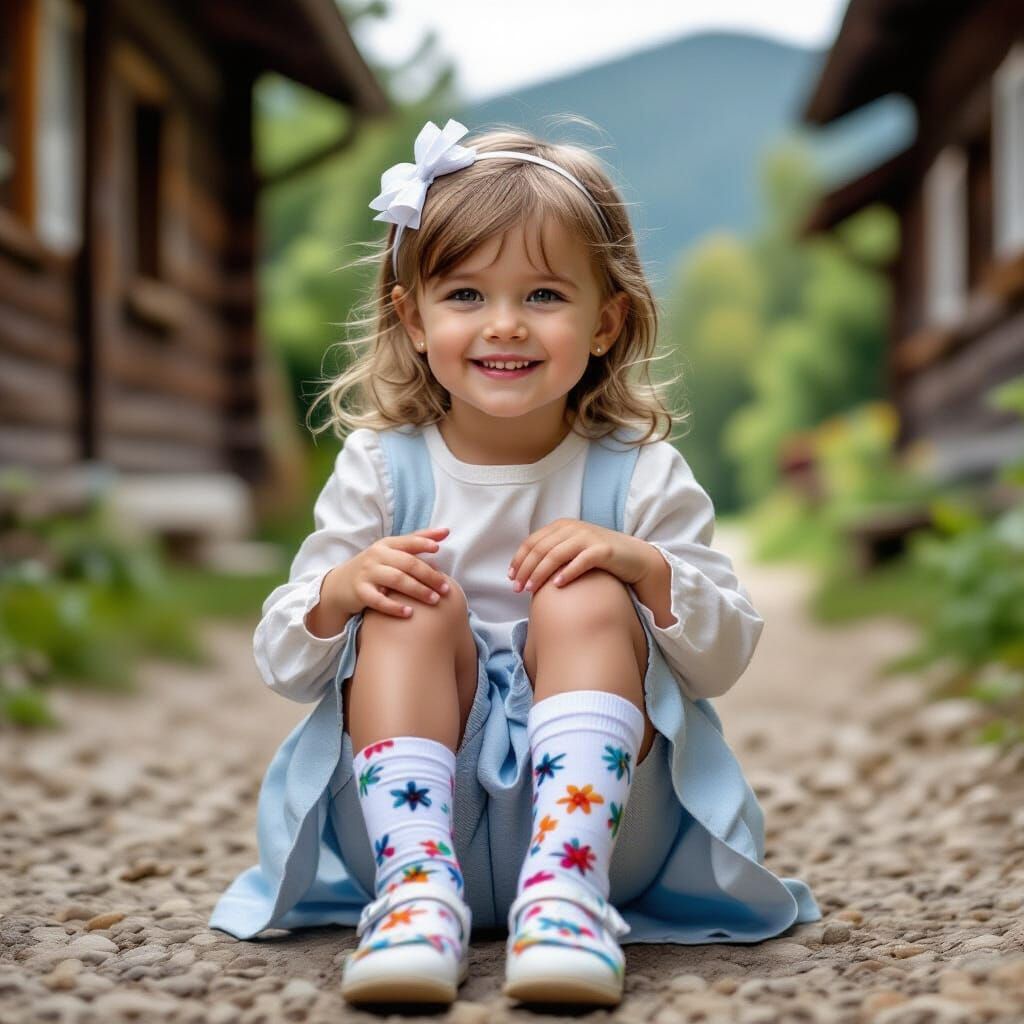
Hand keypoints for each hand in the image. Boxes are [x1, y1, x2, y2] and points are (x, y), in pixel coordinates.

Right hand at [329, 526, 451, 618]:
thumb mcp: (391, 551)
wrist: (340, 584)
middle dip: (429, 575)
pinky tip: (409, 613)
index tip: (438, 549)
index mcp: (386, 544)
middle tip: (445, 588)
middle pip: (407, 563)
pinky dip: (395, 607)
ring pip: (396, 580)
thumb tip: (446, 532)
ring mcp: (367, 574)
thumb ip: (417, 541)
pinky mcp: (360, 592)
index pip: (408, 541)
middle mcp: (376, 556)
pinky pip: (379, 600)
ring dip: (418, 590)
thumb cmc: (375, 567)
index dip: (423, 543)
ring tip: (434, 600)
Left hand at [507, 519, 651, 593]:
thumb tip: (526, 571)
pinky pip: (581, 561)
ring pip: (556, 554)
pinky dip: (567, 573)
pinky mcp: (603, 550)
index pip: (532, 542)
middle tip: (517, 589)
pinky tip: (557, 586)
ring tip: (532, 590)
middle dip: (526, 570)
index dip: (519, 560)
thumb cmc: (599, 558)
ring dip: (540, 573)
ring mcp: (588, 537)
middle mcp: (573, 528)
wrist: (634, 558)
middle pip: (540, 549)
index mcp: (562, 526)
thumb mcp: (572, 549)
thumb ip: (552, 553)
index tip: (511, 578)